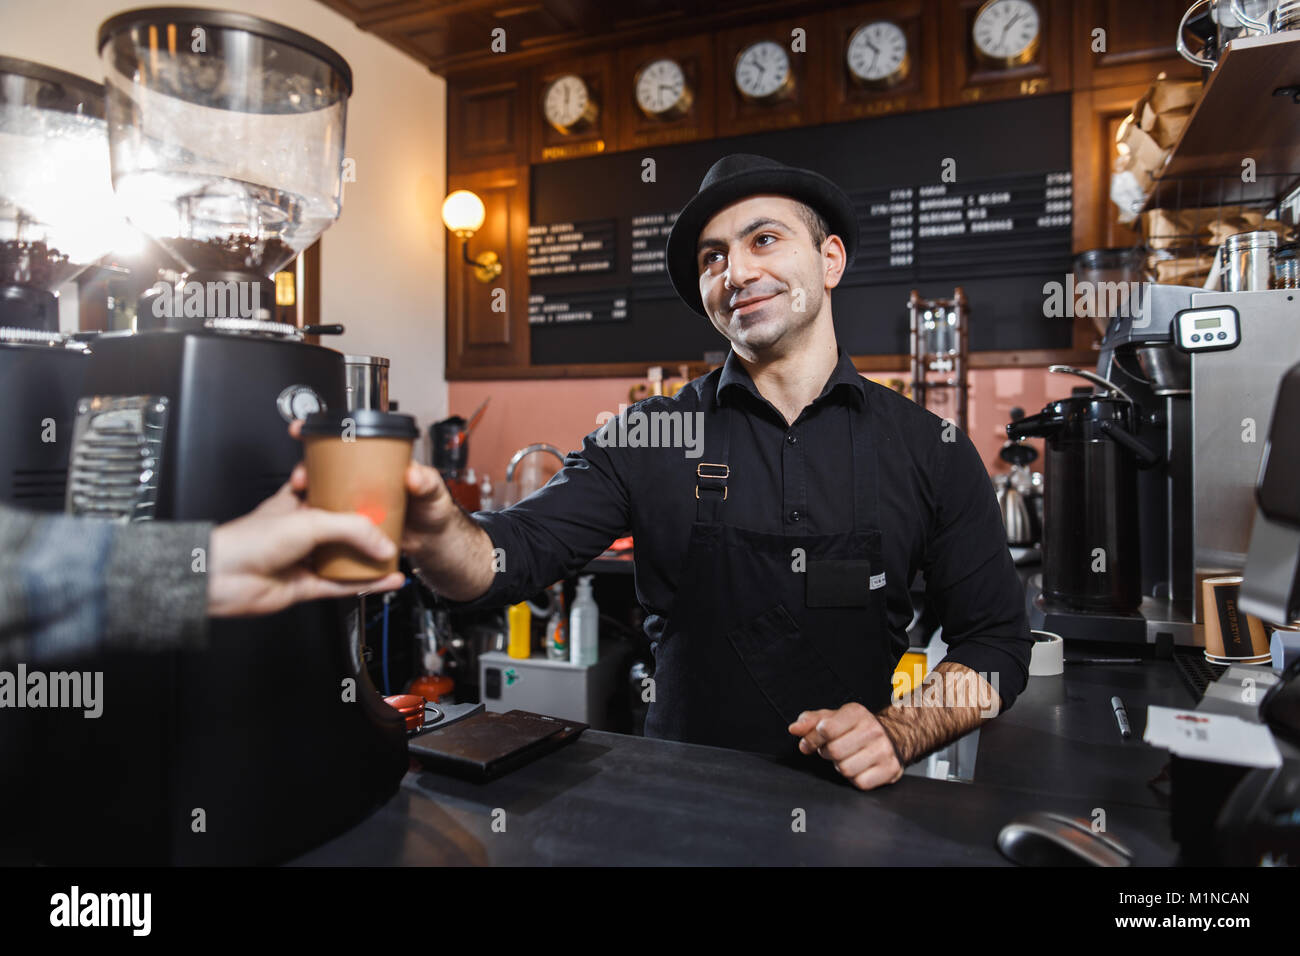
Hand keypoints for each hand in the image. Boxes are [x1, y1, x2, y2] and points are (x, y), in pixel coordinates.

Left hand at [207, 481, 404, 616]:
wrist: (222, 578)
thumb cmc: (247, 541)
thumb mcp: (309, 521)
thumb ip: (351, 529)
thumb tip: (382, 543)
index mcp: (296, 503)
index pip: (330, 491)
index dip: (351, 490)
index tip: (376, 489)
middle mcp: (301, 530)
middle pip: (343, 527)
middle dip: (368, 527)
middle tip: (394, 525)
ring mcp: (304, 558)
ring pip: (345, 557)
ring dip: (370, 558)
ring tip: (395, 553)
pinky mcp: (306, 585)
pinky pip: (343, 584)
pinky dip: (366, 583)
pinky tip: (387, 580)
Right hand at [287, 420, 459, 555]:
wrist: (434, 541)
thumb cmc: (435, 510)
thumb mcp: (435, 491)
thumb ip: (427, 482)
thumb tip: (413, 474)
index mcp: (381, 464)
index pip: (351, 442)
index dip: (325, 433)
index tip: (303, 429)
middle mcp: (365, 479)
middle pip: (328, 466)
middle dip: (308, 467)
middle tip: (302, 475)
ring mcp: (357, 501)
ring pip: (325, 492)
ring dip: (309, 494)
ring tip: (302, 499)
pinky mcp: (355, 524)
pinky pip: (333, 519)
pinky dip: (321, 520)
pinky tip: (312, 522)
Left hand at [788, 702, 903, 790]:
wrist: (893, 738)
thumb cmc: (855, 729)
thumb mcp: (833, 719)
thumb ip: (810, 721)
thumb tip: (794, 729)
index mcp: (857, 713)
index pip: (825, 729)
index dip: (813, 738)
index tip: (813, 741)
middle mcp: (873, 729)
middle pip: (834, 751)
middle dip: (828, 753)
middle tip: (835, 750)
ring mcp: (884, 750)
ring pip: (846, 769)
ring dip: (842, 766)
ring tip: (849, 757)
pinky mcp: (890, 770)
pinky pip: (860, 783)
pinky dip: (856, 779)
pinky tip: (860, 767)